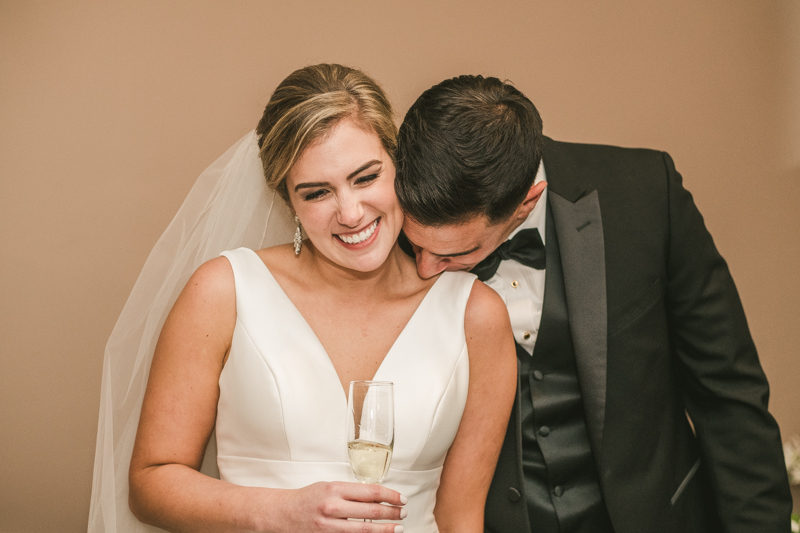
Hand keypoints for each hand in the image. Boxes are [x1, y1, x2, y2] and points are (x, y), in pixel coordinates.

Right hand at [265, 481, 406, 532]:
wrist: (282, 514)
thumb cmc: (306, 499)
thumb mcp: (328, 487)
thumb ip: (350, 492)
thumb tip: (376, 496)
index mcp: (335, 489)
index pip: (371, 491)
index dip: (390, 496)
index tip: (401, 499)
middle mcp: (333, 507)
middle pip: (372, 511)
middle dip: (392, 513)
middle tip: (403, 513)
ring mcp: (329, 526)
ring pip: (365, 530)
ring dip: (385, 530)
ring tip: (398, 528)